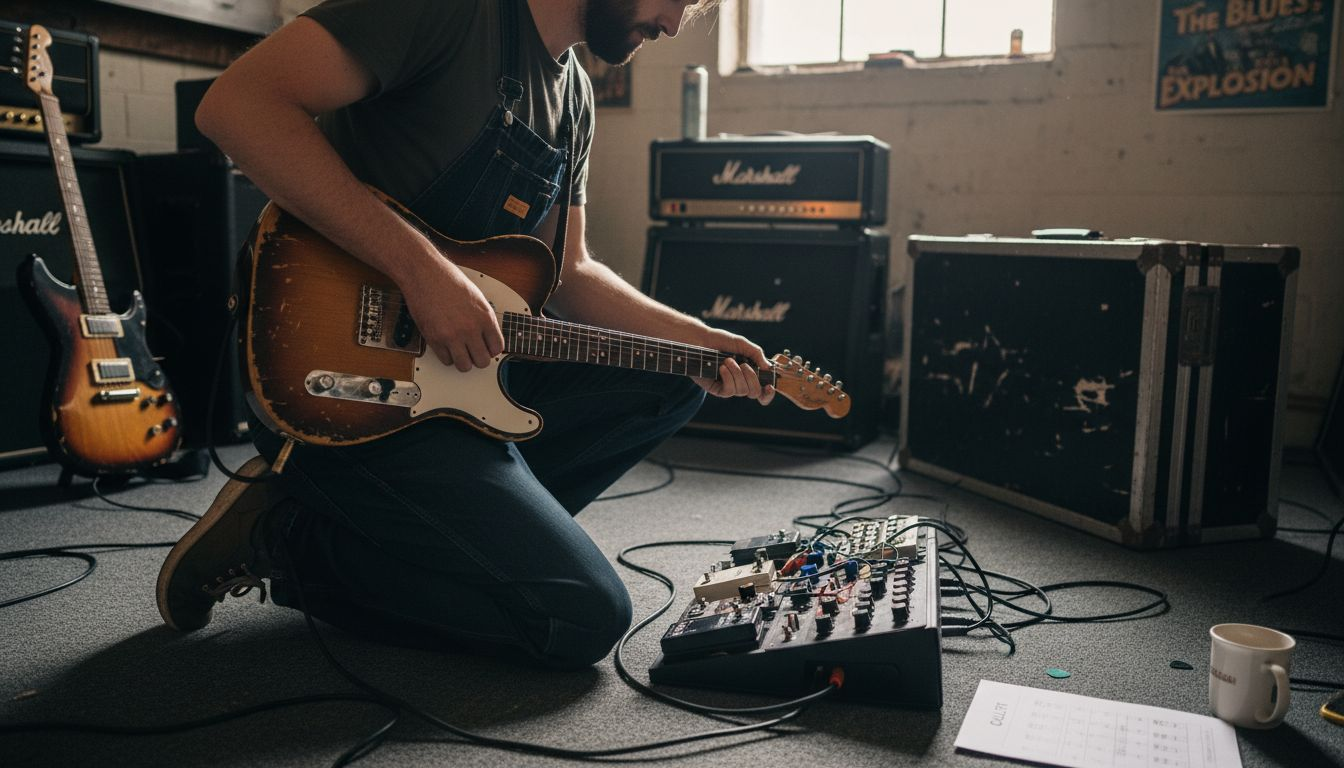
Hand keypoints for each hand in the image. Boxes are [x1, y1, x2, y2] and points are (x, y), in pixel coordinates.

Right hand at [398, 251, 503, 371]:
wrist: (425, 274)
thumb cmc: (448, 280)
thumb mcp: (477, 298)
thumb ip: (483, 319)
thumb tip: (488, 337)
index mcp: (485, 317)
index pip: (497, 348)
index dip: (491, 350)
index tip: (486, 348)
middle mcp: (470, 329)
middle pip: (482, 362)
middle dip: (478, 358)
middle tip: (472, 351)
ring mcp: (452, 336)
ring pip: (464, 366)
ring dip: (463, 361)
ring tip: (459, 351)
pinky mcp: (434, 339)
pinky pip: (446, 360)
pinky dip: (446, 356)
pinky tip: (446, 346)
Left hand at [693, 328, 775, 405]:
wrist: (701, 340)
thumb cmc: (721, 341)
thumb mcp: (742, 344)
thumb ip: (756, 354)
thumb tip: (768, 368)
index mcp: (750, 373)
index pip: (762, 391)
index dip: (768, 394)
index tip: (770, 386)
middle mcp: (741, 382)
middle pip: (754, 392)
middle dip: (752, 378)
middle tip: (743, 364)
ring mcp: (729, 387)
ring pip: (742, 391)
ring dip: (737, 374)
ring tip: (727, 360)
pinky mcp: (716, 389)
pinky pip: (729, 391)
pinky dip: (728, 378)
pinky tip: (722, 368)